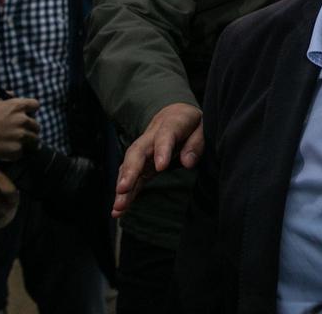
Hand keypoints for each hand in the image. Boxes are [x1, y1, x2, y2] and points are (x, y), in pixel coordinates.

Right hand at [0, 94, 38, 161]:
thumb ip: (1, 95)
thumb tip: (11, 94)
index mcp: (17, 106)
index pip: (35, 105)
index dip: (31, 109)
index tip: (27, 114)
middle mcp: (22, 120)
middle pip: (36, 125)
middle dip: (29, 128)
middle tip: (20, 132)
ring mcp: (20, 136)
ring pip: (34, 140)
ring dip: (27, 141)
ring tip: (17, 143)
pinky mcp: (15, 150)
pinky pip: (21, 152)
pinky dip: (16, 153)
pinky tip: (7, 151)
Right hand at [113, 103, 202, 217]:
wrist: (176, 113)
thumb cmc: (192, 123)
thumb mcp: (203, 127)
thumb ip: (196, 144)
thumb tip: (187, 163)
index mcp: (172, 122)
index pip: (165, 135)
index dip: (162, 150)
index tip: (161, 167)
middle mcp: (152, 135)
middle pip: (138, 151)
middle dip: (130, 171)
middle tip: (123, 189)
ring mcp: (144, 149)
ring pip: (130, 165)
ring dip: (123, 186)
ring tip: (118, 207)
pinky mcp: (141, 162)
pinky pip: (131, 175)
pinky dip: (125, 192)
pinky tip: (120, 208)